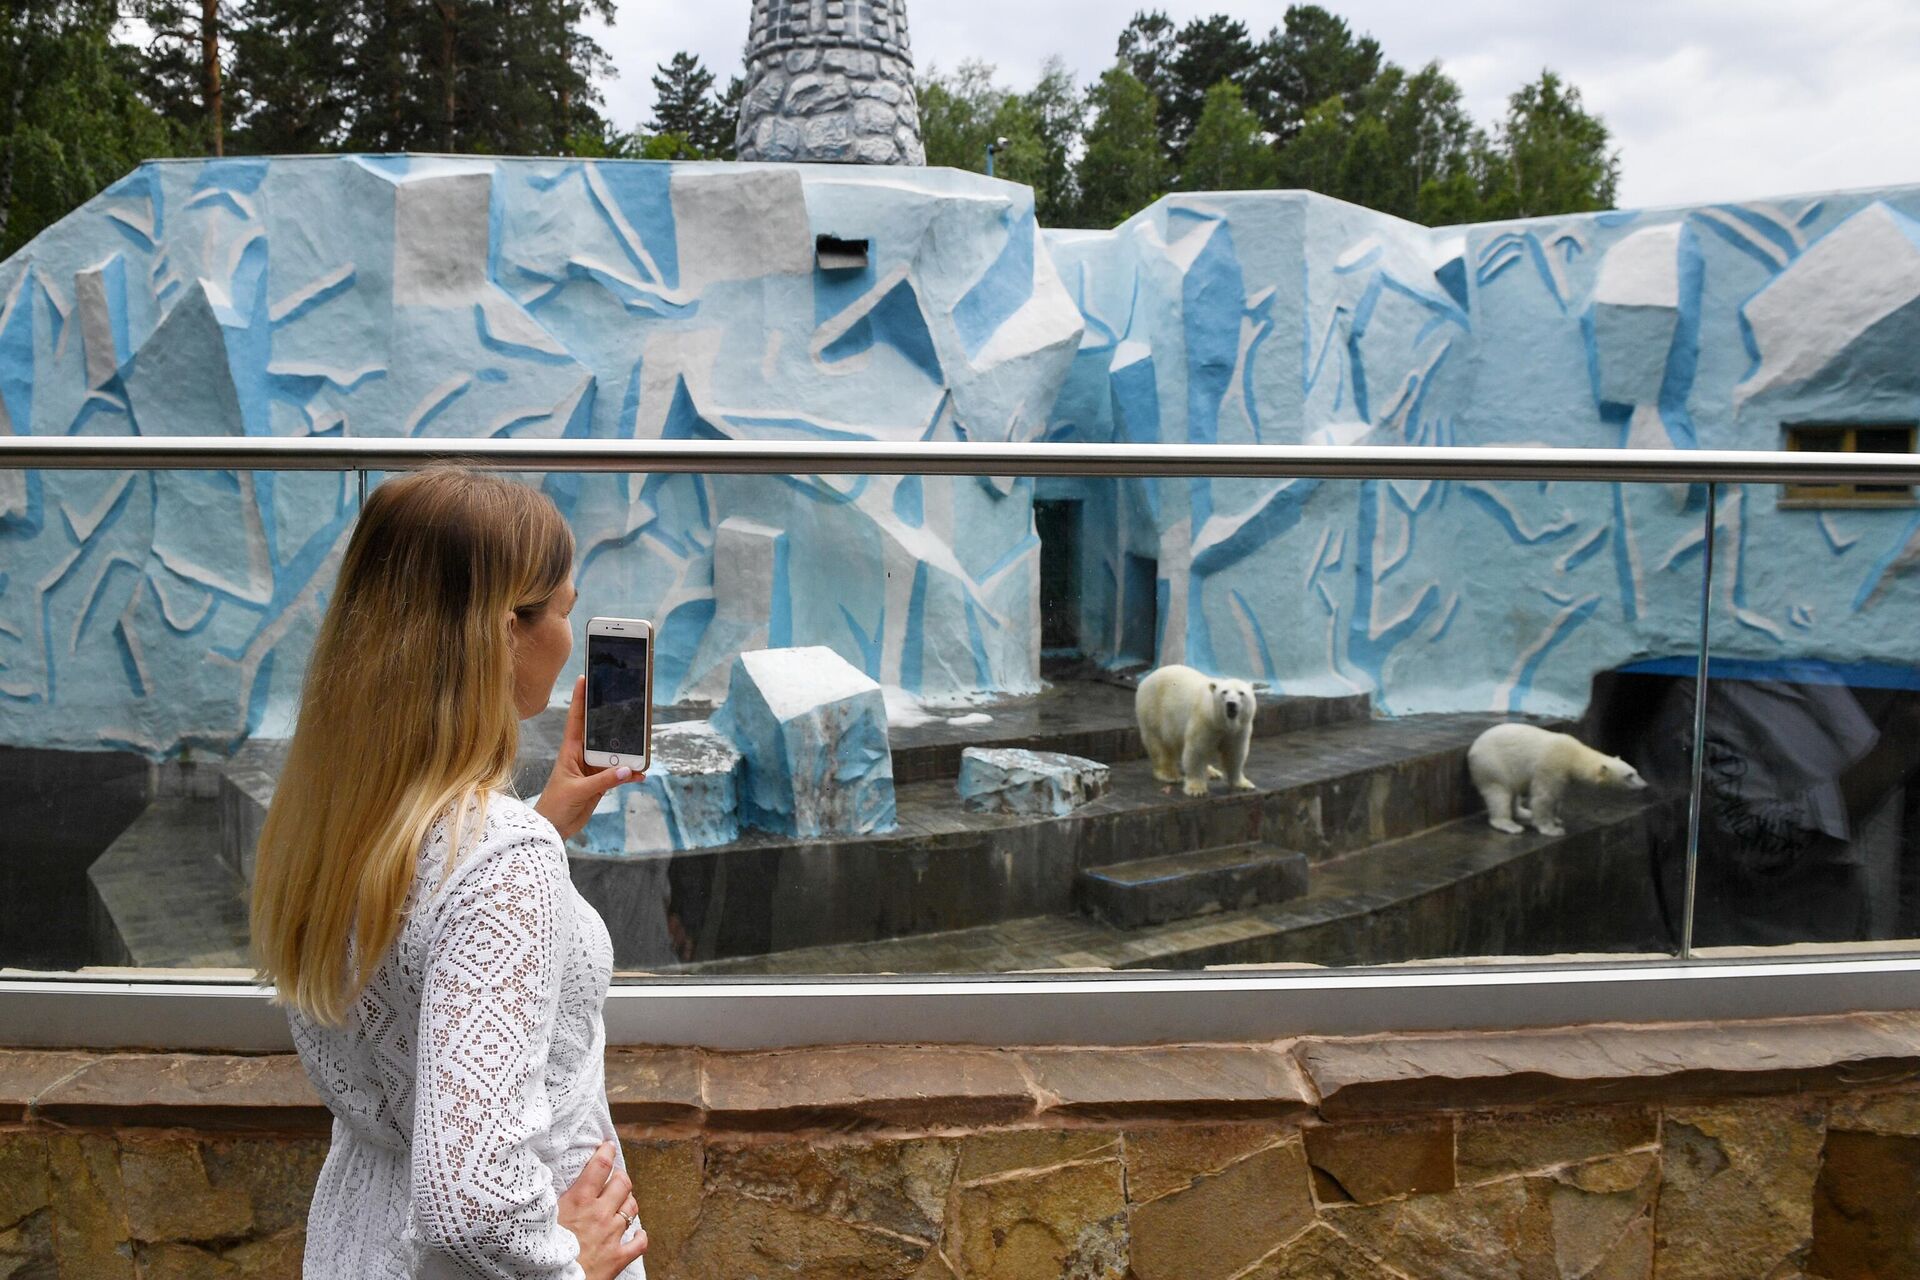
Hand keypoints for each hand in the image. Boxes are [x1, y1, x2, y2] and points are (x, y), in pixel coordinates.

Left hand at [535, 676, 643, 841]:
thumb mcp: (578, 791)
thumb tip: (628, 769)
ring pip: (614, 753)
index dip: (579, 698)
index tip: (585, 677)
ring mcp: (592, 768)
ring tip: (643, 745)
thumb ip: (603, 780)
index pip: (576, 718)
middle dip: (613, 718)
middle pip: (600, 731)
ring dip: (627, 751)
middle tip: (627, 703)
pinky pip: (619, 773)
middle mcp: (582, 755)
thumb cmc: (556, 805)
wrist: (553, 828)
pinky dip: (630, 773)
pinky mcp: (600, 782)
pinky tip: (640, 774)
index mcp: (570, 750)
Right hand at [557, 1140, 647, 1279]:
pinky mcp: (618, 1257)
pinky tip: (636, 1233)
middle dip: (620, 1177)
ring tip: (622, 1201)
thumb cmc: (541, 1250)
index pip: (600, 1166)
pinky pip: (640, 1242)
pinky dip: (640, 1236)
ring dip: (628, 1202)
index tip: (607, 1145)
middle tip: (614, 1178)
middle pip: (623, 1183)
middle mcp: (600, 1214)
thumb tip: (543, 1179)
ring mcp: (612, 1235)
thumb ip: (552, 1197)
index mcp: (580, 1201)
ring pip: (632, 1208)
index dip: (606, 1152)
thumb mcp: (543, 1216)